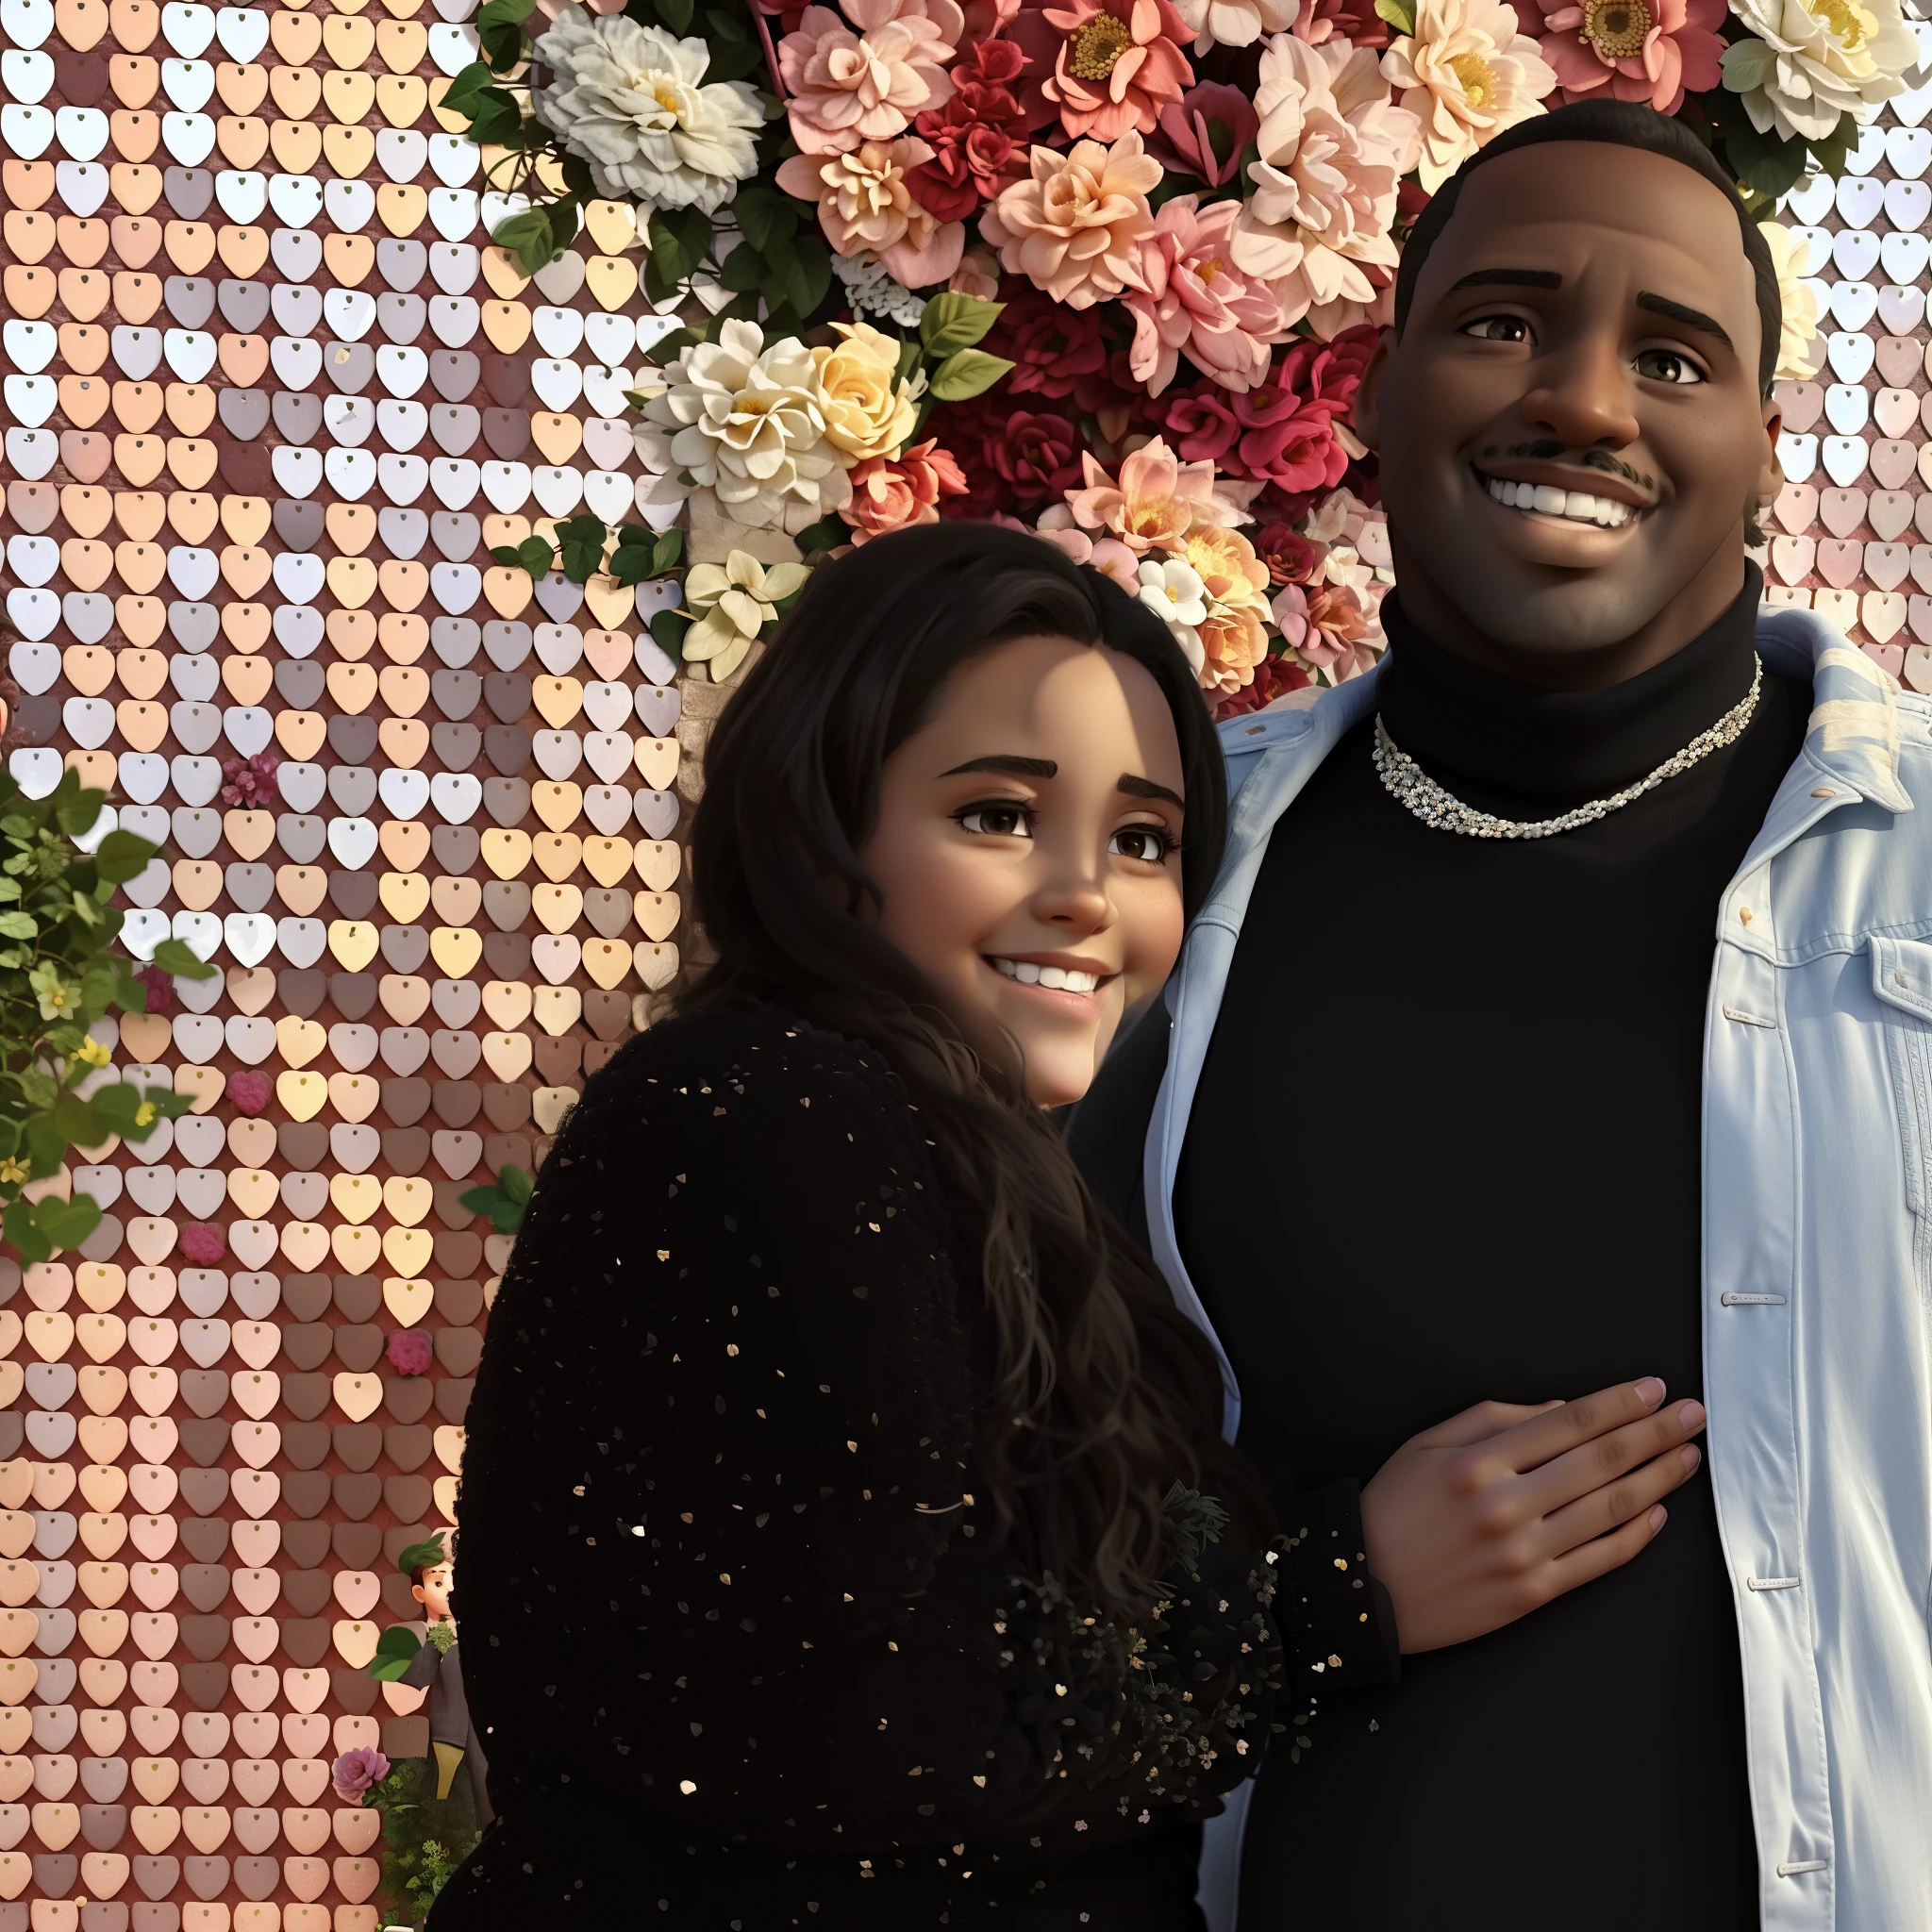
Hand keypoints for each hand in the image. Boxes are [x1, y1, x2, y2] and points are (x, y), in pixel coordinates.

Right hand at [1359, 1377, 1705, 1654]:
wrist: (1360, 1589)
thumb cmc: (1391, 1509)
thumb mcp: (1426, 1445)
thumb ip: (1492, 1420)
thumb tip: (1561, 1411)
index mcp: (1477, 1461)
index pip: (1568, 1423)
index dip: (1618, 1404)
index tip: (1654, 1390)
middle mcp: (1505, 1504)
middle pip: (1600, 1461)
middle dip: (1655, 1433)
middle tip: (1694, 1415)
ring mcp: (1523, 1553)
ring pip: (1609, 1509)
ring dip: (1658, 1479)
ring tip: (1688, 1458)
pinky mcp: (1531, 1593)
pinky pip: (1598, 1561)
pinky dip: (1634, 1536)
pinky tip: (1657, 1513)